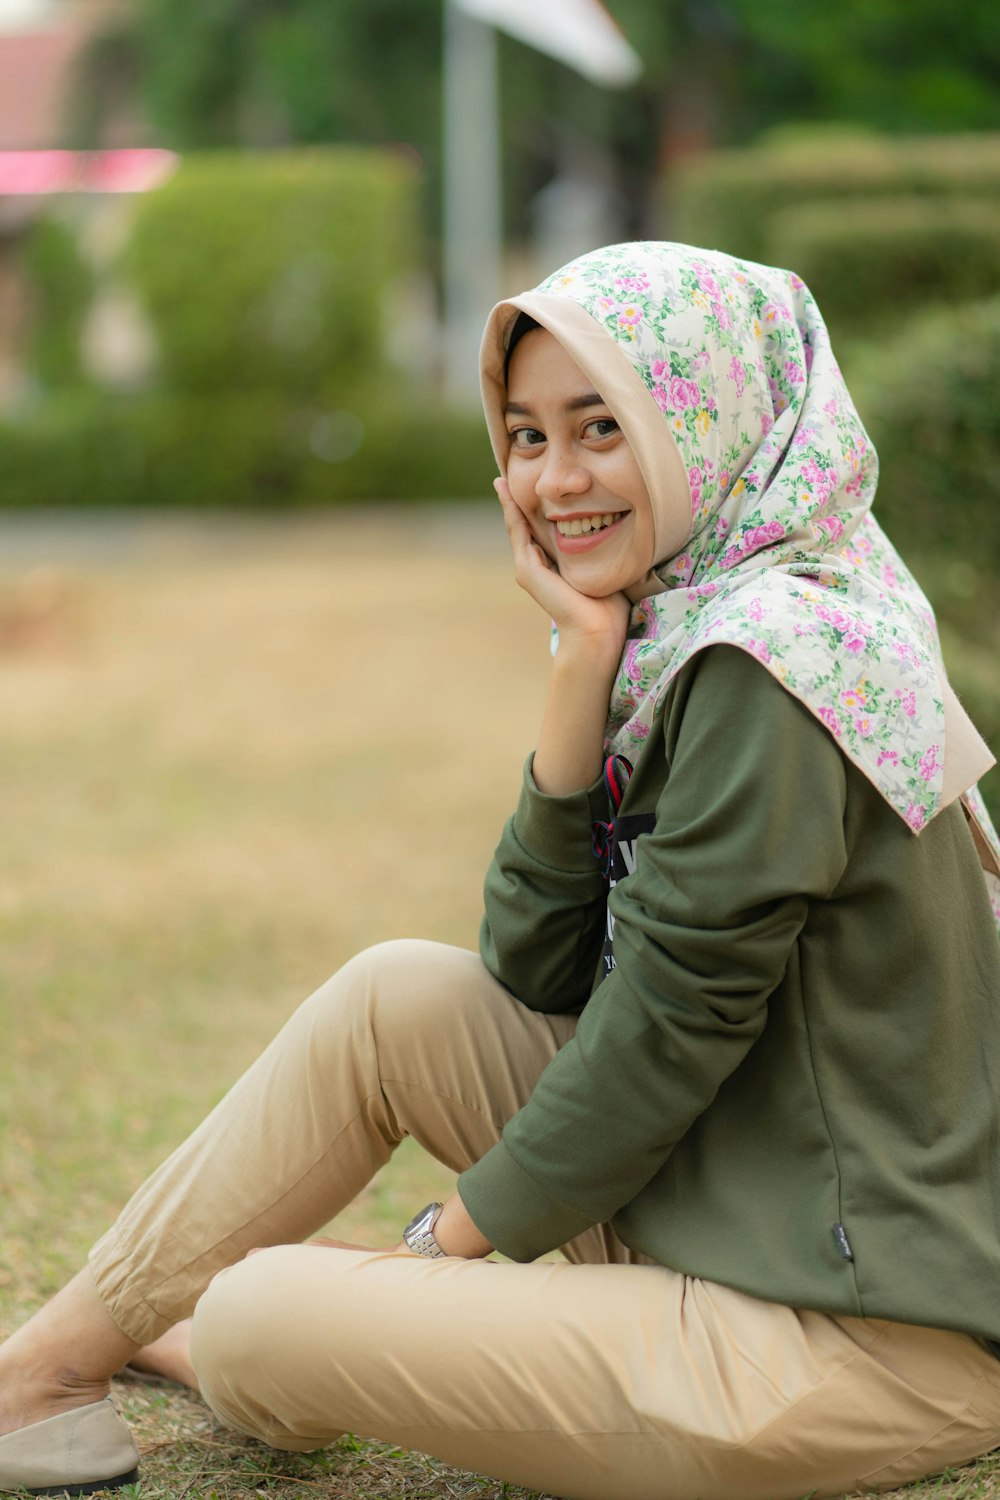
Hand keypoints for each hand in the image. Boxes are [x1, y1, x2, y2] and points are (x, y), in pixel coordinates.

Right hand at [496, 479, 629, 663]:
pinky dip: (512, 512)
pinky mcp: (528, 570)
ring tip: (502, 480)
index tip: (536, 487)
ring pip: (516, 528)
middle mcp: (538, 567)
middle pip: (525, 526)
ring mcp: (529, 569)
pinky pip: (518, 533)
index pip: (542, 530)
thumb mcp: (603, 568)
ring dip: (508, 503)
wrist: (597, 632)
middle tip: (506, 476)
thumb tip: (616, 531)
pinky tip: (507, 493)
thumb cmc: (608, 607)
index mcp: (555, 566)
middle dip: (516, 502)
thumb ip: (600, 553)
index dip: (537, 508)